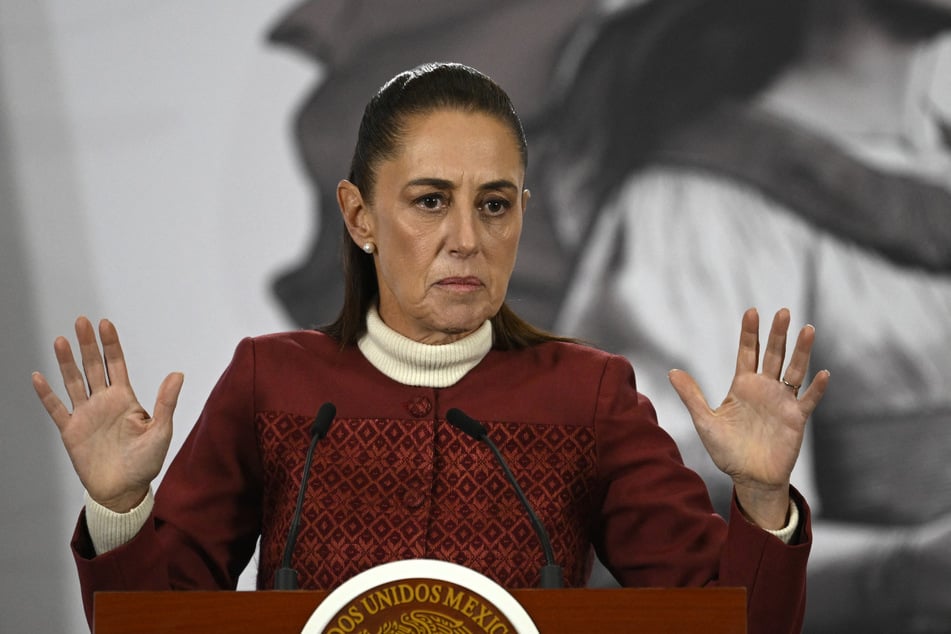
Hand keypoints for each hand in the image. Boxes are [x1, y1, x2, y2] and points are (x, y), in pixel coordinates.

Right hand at [32, 316, 182, 511]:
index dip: (110, 345)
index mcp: (125, 399)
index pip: (116, 365)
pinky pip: (56, 408)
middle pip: (92, 367)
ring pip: (73, 382)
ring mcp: (85, 415)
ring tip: (61, 341)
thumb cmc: (146, 462)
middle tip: (81, 321)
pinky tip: (39, 377)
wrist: (124, 490)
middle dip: (87, 345)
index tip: (105, 324)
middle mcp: (103, 402)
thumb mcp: (161, 431)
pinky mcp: (70, 431)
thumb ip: (166, 402)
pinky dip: (47, 394)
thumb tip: (177, 374)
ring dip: (67, 362)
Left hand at [669, 308, 829, 527]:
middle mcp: (764, 389)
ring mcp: (782, 402)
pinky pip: (808, 400)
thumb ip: (692, 396)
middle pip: (773, 355)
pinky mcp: (796, 419)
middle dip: (778, 334)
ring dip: (801, 351)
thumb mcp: (705, 421)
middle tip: (783, 311)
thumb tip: (671, 371)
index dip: (749, 333)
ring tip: (808, 329)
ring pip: (794, 371)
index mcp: (742, 386)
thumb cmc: (727, 450)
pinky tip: (822, 373)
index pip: (747, 353)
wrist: (748, 477)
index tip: (751, 311)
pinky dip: (816, 388)